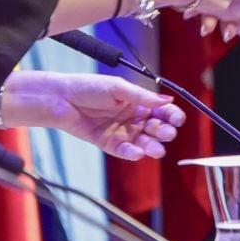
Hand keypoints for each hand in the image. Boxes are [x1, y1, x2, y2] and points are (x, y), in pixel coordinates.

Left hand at [4, 71, 184, 160]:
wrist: (62, 99)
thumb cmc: (89, 87)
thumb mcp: (118, 88)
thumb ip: (143, 97)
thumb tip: (168, 100)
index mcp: (138, 102)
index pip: (162, 111)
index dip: (172, 115)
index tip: (177, 119)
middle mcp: (133, 118)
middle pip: (156, 128)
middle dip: (164, 132)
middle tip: (166, 133)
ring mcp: (122, 132)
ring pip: (144, 143)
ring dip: (152, 147)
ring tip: (156, 149)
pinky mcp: (109, 144)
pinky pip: (124, 151)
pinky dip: (132, 153)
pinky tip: (137, 152)